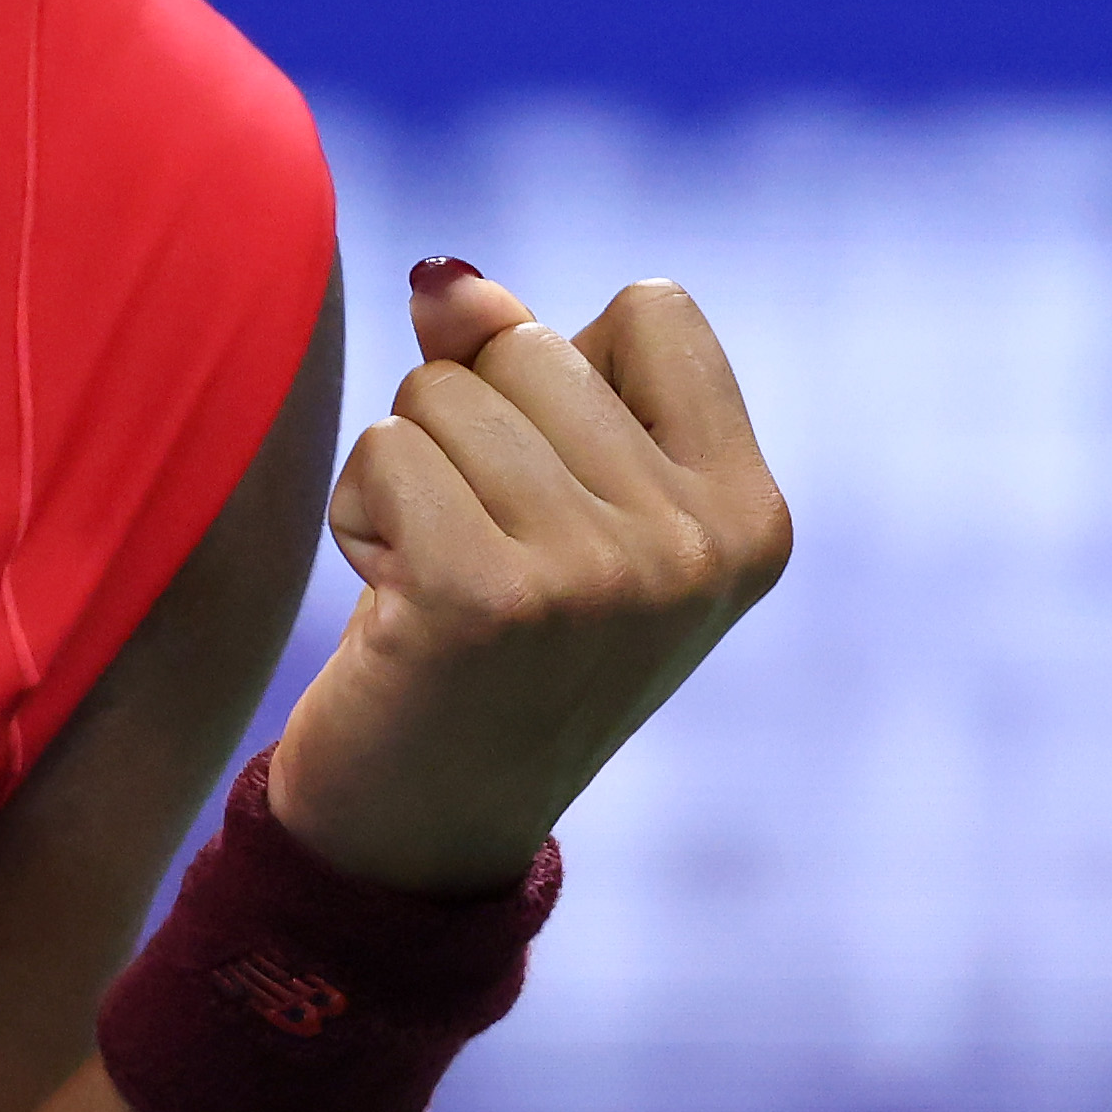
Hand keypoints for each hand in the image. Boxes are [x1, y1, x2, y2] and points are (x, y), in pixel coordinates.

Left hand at [262, 259, 789, 896]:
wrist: (421, 834)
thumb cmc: (487, 644)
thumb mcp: (551, 493)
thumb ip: (523, 364)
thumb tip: (444, 277)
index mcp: (753, 517)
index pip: (655, 307)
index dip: (566, 371)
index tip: (555, 495)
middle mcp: (698, 549)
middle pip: (532, 342)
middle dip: (468, 426)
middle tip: (480, 553)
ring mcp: (605, 576)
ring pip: (442, 393)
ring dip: (404, 474)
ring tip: (432, 583)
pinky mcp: (491, 599)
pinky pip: (384, 449)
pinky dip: (358, 513)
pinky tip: (390, 606)